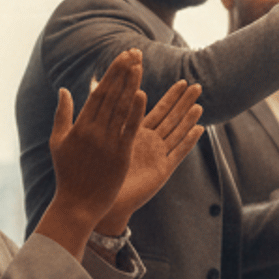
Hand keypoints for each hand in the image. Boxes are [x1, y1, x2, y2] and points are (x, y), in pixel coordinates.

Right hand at [44, 49, 149, 233]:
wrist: (77, 203)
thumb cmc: (67, 174)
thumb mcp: (58, 142)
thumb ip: (62, 115)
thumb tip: (65, 90)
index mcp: (79, 126)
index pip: (99, 93)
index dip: (112, 73)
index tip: (123, 57)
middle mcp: (94, 131)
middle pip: (111, 95)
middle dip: (124, 72)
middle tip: (135, 52)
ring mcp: (107, 143)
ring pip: (121, 108)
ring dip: (131, 85)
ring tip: (140, 65)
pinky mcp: (120, 155)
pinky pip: (130, 130)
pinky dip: (136, 112)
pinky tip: (143, 94)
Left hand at [97, 78, 204, 232]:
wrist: (98, 199)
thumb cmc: (94, 172)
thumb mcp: (94, 139)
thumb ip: (99, 115)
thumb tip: (79, 90)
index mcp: (134, 133)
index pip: (154, 109)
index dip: (169, 96)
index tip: (181, 80)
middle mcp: (149, 142)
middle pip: (170, 118)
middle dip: (183, 102)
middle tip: (196, 85)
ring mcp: (157, 156)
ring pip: (177, 132)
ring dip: (188, 118)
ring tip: (199, 103)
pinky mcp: (162, 170)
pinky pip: (178, 153)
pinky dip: (188, 141)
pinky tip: (199, 129)